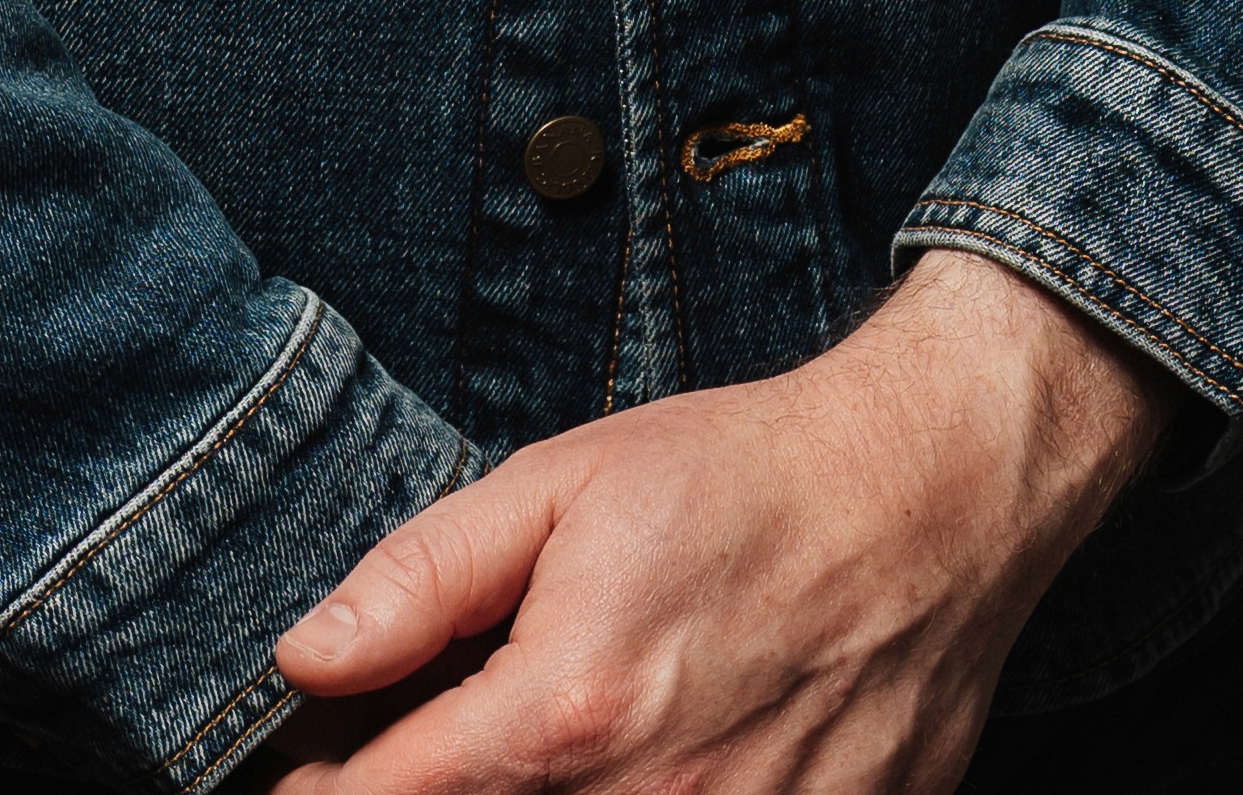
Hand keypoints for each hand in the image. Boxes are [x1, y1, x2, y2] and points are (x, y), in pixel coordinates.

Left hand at [259, 247, 1177, 793]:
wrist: (935, 493)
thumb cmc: (745, 478)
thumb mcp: (558, 486)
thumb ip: (419, 581)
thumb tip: (308, 661)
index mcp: (566, 713)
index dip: (326, 793)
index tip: (323, 772)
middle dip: (443, 793)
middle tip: (453, 746)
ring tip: (580, 738)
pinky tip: (675, 760)